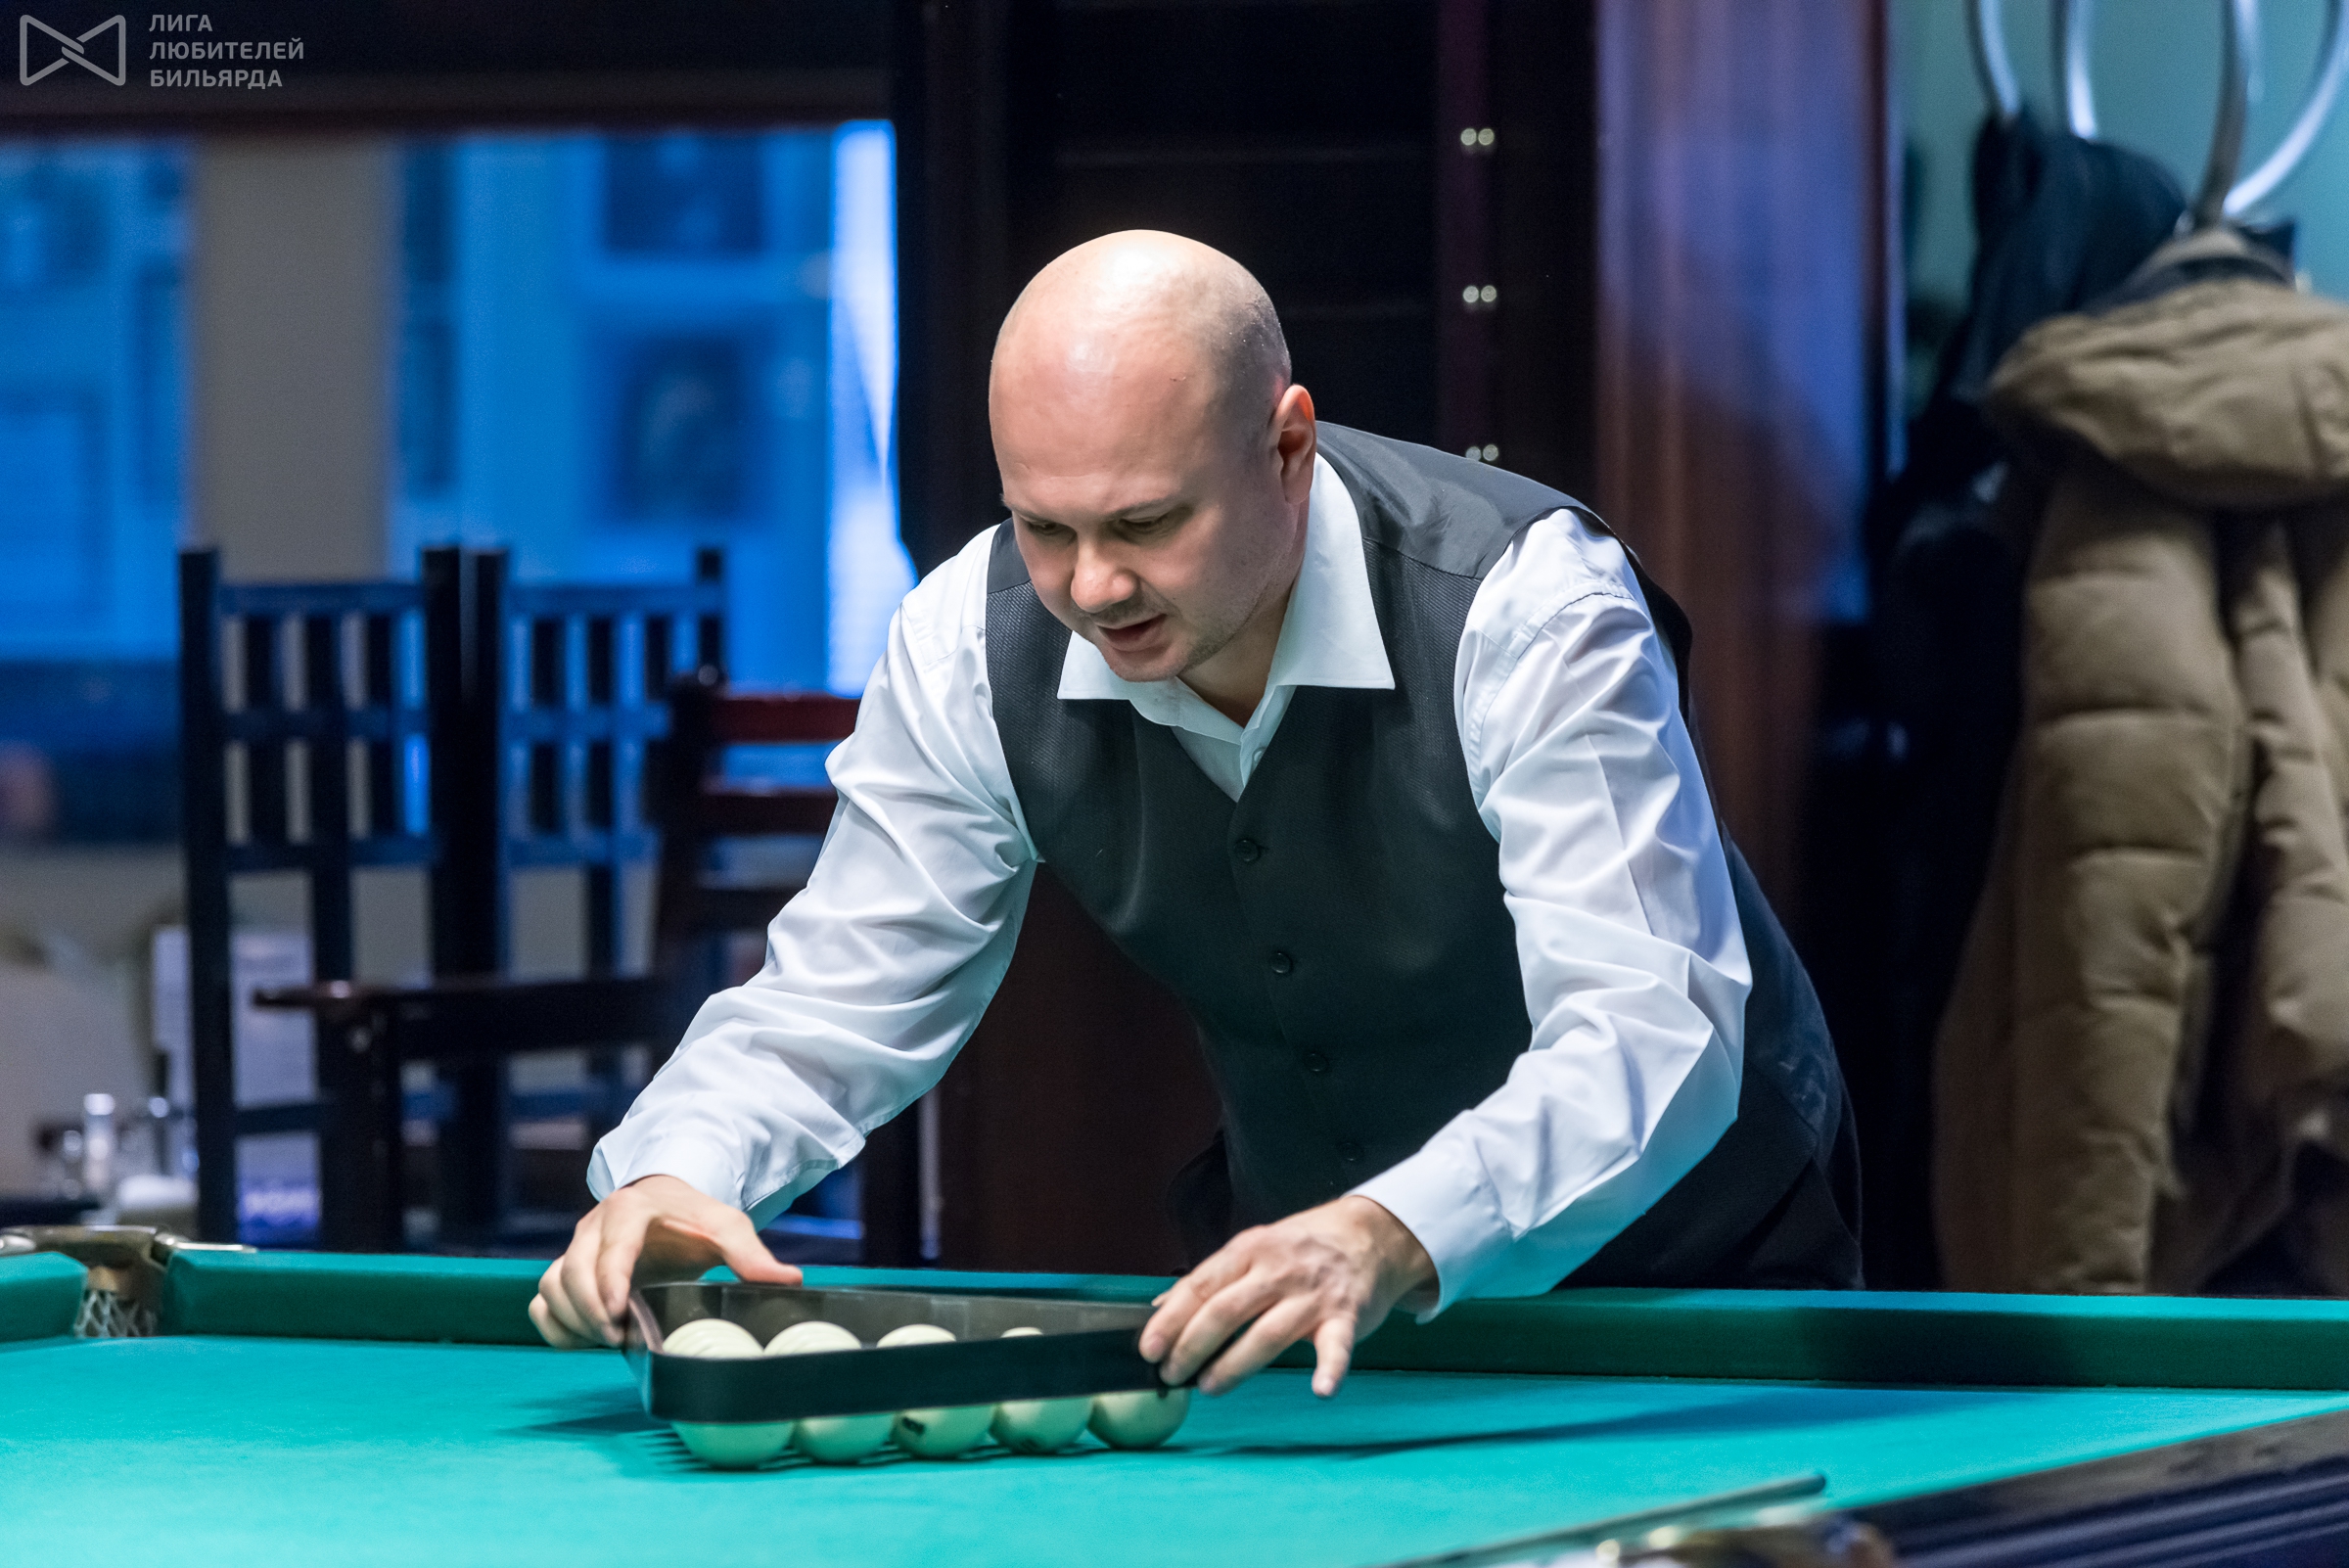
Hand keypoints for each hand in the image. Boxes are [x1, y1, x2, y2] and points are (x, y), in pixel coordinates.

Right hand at [531, 1174, 800, 1348]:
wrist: (667, 1200)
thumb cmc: (695, 1217)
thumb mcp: (727, 1226)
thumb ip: (751, 1254)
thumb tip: (789, 1280)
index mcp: (631, 1211)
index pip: (609, 1248)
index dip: (607, 1283)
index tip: (618, 1315)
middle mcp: (594, 1227)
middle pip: (570, 1272)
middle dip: (590, 1311)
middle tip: (620, 1340)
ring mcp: (575, 1248)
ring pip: (550, 1286)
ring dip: (572, 1320)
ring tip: (609, 1341)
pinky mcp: (567, 1269)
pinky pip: (540, 1300)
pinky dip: (553, 1325)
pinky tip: (584, 1342)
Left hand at [1139, 1195, 1433, 1397]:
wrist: (1370, 1234)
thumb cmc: (1303, 1248)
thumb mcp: (1253, 1249)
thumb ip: (1211, 1279)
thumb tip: (1159, 1308)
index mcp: (1250, 1249)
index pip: (1202, 1285)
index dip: (1171, 1319)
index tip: (1148, 1349)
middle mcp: (1279, 1268)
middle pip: (1227, 1310)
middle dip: (1193, 1345)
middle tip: (1172, 1374)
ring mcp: (1314, 1293)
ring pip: (1268, 1332)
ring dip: (1235, 1364)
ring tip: (1210, 1387)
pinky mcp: (1347, 1315)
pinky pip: (1337, 1345)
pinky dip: (1331, 1368)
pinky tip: (1320, 1390)